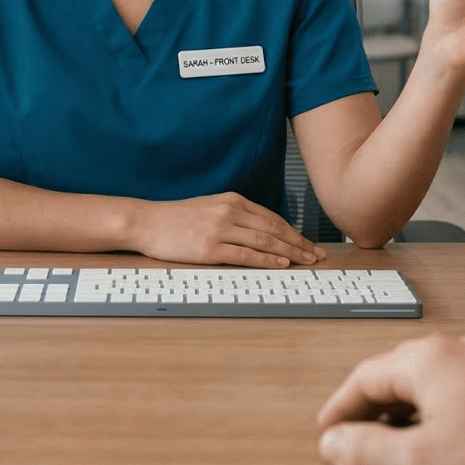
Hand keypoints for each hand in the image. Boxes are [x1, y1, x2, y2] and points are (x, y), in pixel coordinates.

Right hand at [131, 191, 325, 266]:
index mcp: (232, 200)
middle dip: (299, 243)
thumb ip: (234, 215)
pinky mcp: (210, 248)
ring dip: (290, 253)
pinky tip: (281, 264)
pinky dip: (267, 260)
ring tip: (307, 261)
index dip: (294, 232)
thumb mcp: (209, 207)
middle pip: (274, 229)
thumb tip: (260, 230)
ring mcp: (220, 229)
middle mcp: (229, 212)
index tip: (308, 243)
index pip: (272, 218)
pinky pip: (246, 255)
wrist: (147, 222)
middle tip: (317, 255)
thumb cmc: (176, 218)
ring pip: (265, 242)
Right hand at [316, 332, 464, 464]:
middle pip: (400, 371)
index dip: (339, 408)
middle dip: (374, 404)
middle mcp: (463, 349)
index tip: (328, 430)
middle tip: (358, 435)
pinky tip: (460, 437)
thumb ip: (368, 450)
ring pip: (439, 377)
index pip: (364, 375)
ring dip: (414, 407)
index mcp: (429, 359)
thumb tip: (334, 441)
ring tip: (407, 441)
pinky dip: (450, 408)